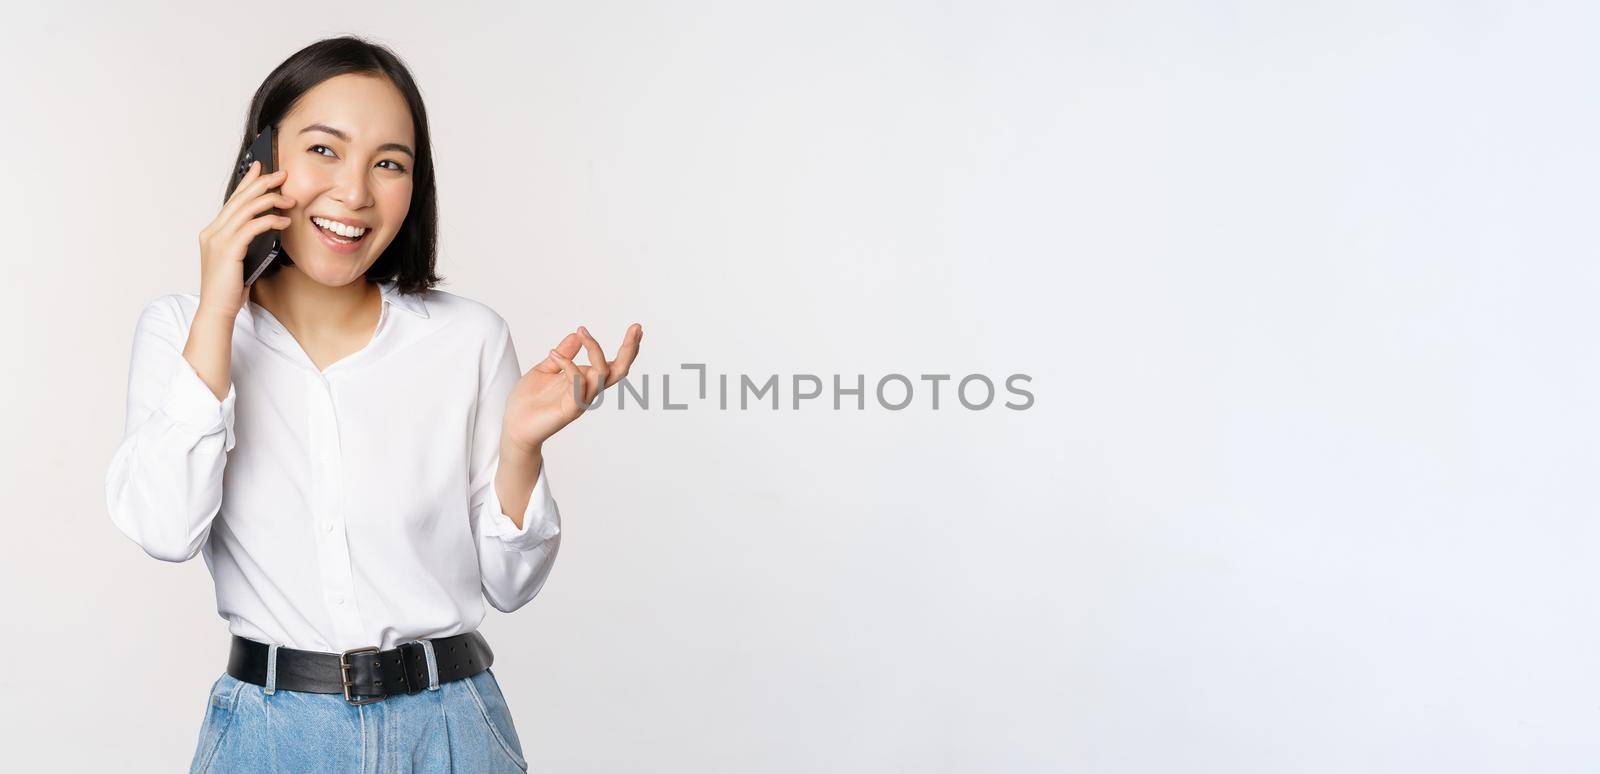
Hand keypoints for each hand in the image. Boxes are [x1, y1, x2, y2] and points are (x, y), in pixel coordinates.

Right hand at [197, 160, 294, 318]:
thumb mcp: (239, 259)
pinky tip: (284, 221)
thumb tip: (265, 227)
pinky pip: (252, 227)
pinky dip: (270, 221)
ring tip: (290, 199)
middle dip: (262, 183)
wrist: (217, 310)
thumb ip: (246, 242)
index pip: (233, 200)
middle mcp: (212, 232)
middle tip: (282, 174)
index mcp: (213, 232)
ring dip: (270, 200)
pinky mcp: (228, 250)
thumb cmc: (230, 289)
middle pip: (240, 199)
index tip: (261, 168)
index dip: (247, 182)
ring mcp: (217, 240)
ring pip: (246, 209)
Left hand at [501, 323, 643, 451]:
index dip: (627, 347)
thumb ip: (563, 354)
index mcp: (585, 380)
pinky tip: (554, 354)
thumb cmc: (529, 400)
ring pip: (601, 374)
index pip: (613, 363)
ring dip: (594, 350)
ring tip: (582, 332)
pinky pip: (578, 385)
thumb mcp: (546, 369)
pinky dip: (569, 366)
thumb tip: (577, 335)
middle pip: (619, 371)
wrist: (513, 425)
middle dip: (629, 349)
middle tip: (636, 328)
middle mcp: (588, 390)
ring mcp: (581, 400)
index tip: (636, 327)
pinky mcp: (570, 409)